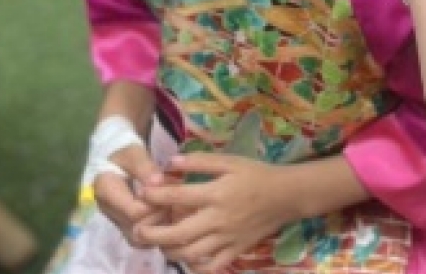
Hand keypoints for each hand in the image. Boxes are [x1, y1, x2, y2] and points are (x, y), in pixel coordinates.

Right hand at [94, 143, 164, 246]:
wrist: (116, 163)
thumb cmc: (126, 155)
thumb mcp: (134, 152)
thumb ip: (145, 167)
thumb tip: (157, 183)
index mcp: (105, 190)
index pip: (134, 211)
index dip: (155, 205)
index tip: (167, 190)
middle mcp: (108, 211)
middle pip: (139, 228)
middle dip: (160, 216)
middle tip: (174, 200)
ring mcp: (116, 223)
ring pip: (141, 239)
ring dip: (161, 226)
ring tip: (171, 208)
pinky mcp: (125, 230)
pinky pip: (143, 242)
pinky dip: (158, 233)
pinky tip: (167, 217)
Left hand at [133, 154, 296, 272]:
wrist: (287, 195)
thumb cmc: (257, 174)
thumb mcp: (230, 161)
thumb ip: (200, 162)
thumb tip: (170, 162)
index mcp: (216, 194)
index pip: (177, 197)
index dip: (155, 196)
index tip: (141, 194)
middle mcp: (218, 220)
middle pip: (178, 234)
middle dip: (153, 235)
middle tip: (138, 233)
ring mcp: (227, 239)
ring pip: (191, 254)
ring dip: (170, 252)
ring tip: (160, 245)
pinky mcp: (236, 250)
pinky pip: (213, 266)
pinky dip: (197, 267)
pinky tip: (188, 259)